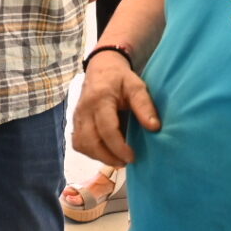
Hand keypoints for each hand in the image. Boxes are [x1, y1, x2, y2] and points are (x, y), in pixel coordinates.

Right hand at [71, 52, 160, 167]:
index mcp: (100, 99)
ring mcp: (77, 116)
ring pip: (81, 144)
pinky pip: (78, 142)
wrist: (101, 68)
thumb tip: (154, 128)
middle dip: (108, 157)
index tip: (133, 157)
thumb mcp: (136, 86)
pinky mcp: (75, 121)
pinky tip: (105, 152)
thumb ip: (144, 105)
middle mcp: (84, 109)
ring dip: (99, 156)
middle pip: (90, 141)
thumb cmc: (121, 78)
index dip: (119, 147)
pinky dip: (90, 151)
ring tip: (117, 159)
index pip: (106, 129)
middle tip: (126, 162)